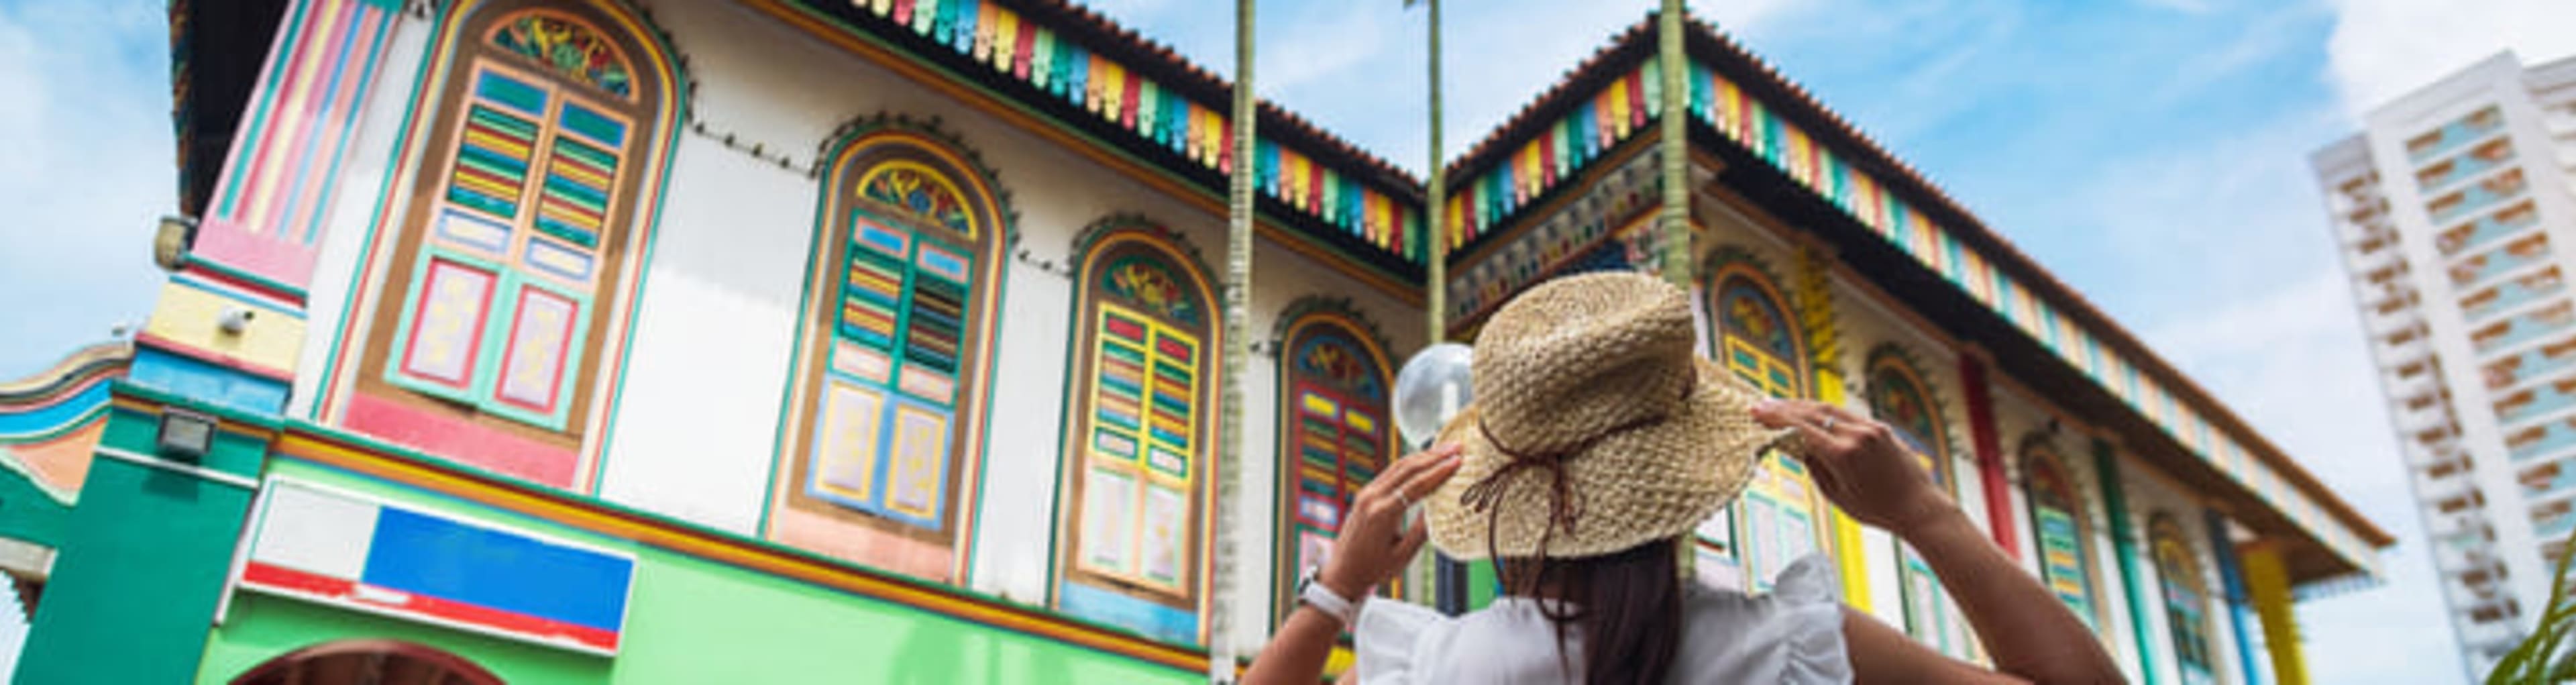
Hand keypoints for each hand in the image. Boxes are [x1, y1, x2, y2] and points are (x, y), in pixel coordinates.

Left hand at [1318, 443, 1464, 599]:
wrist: (1342, 573)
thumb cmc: (1372, 569)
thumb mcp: (1403, 555)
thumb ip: (1422, 531)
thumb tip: (1443, 509)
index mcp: (1382, 513)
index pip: (1416, 485)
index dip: (1439, 471)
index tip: (1458, 460)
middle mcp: (1372, 498)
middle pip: (1407, 468)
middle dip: (1434, 456)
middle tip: (1457, 447)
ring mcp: (1366, 494)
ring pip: (1397, 467)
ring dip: (1422, 456)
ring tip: (1445, 449)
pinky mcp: (1365, 495)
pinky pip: (1390, 473)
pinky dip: (1409, 464)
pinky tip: (1422, 460)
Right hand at [1750, 399, 1958, 538]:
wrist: (1918, 506)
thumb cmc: (1877, 509)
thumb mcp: (1837, 495)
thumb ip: (1815, 467)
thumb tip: (1797, 445)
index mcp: (1843, 455)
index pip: (1800, 428)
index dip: (1775, 418)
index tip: (1756, 412)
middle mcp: (1856, 435)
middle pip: (1812, 412)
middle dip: (1783, 408)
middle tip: (1760, 405)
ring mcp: (1870, 428)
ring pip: (1828, 409)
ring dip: (1802, 405)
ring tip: (1780, 405)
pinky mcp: (1879, 427)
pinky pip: (1844, 414)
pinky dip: (1823, 411)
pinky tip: (1810, 412)